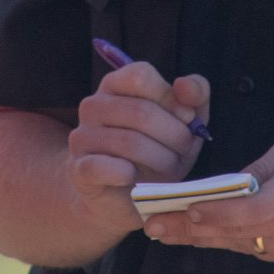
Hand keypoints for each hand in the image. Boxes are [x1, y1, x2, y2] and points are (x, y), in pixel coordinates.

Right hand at [67, 60, 210, 221]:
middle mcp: (93, 105)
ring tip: (168, 169)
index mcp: (116, 85)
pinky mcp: (78, 168)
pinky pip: (103, 167)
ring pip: (129, 142)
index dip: (170, 98)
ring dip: (160, 159)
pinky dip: (126, 174)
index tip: (187, 118)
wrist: (128, 197)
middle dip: (174, 135)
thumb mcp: (185, 121)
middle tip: (184, 150)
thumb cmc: (160, 150)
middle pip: (141, 111)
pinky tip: (134, 178)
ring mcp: (82, 137)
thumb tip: (184, 84)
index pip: (140, 76)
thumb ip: (194, 94)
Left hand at [142, 129, 273, 266]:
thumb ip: (261, 168)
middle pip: (233, 234)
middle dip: (189, 230)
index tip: (181, 210)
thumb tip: (230, 183)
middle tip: (153, 227)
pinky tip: (205, 235)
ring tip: (168, 232)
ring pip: (241, 245)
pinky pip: (257, 250)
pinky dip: (230, 241)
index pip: (244, 213)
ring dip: (203, 238)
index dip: (210, 215)